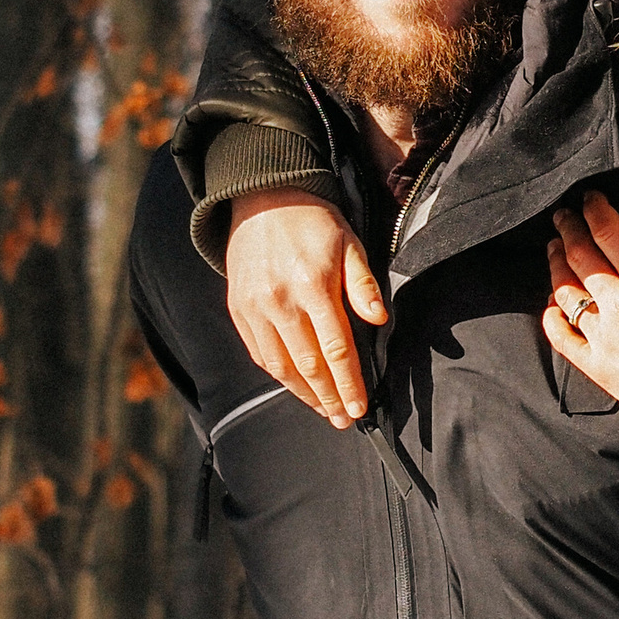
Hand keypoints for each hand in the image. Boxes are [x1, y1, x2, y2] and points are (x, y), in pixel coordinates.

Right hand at [225, 186, 386, 427]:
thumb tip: (379, 319)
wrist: (262, 198)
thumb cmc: (313, 222)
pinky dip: (279, 375)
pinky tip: (296, 387)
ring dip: (304, 394)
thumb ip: (362, 283)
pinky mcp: (239, 310)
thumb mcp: (348, 242)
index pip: (335, 348)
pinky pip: (259, 353)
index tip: (360, 406)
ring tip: (324, 410)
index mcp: (312, 285)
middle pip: (308, 365)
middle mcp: (279, 301)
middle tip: (344, 420)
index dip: (349, 382)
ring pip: (280, 366)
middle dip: (329, 397)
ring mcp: (254, 308)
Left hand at [543, 190, 618, 417]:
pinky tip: (550, 307)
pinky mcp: (596, 365)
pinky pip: (563, 339)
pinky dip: (551, 320)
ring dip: (556, 266)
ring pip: (566, 292)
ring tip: (554, 250)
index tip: (588, 200)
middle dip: (568, 230)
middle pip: (580, 256)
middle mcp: (616, 303)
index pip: (608, 232)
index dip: (594, 211)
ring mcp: (602, 335)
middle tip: (562, 216)